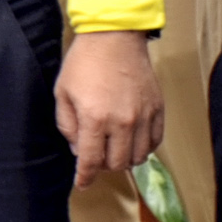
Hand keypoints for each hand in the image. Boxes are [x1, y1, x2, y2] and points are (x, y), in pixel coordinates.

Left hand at [54, 30, 162, 186]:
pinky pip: (155, 142)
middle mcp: (122, 122)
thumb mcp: (63, 92)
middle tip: (95, 156)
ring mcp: (144, 117)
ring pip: (138, 157)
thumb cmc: (84, 63)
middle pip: (117, 163)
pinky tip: (132, 140)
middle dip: (103, 165)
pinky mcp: (158, 110)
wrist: (113, 37)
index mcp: (95, 118)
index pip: (90, 160)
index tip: (82, 183)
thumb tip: (78, 149)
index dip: (85, 176)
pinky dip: (143, 148)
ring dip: (124, 158)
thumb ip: (68, 125)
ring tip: (113, 147)